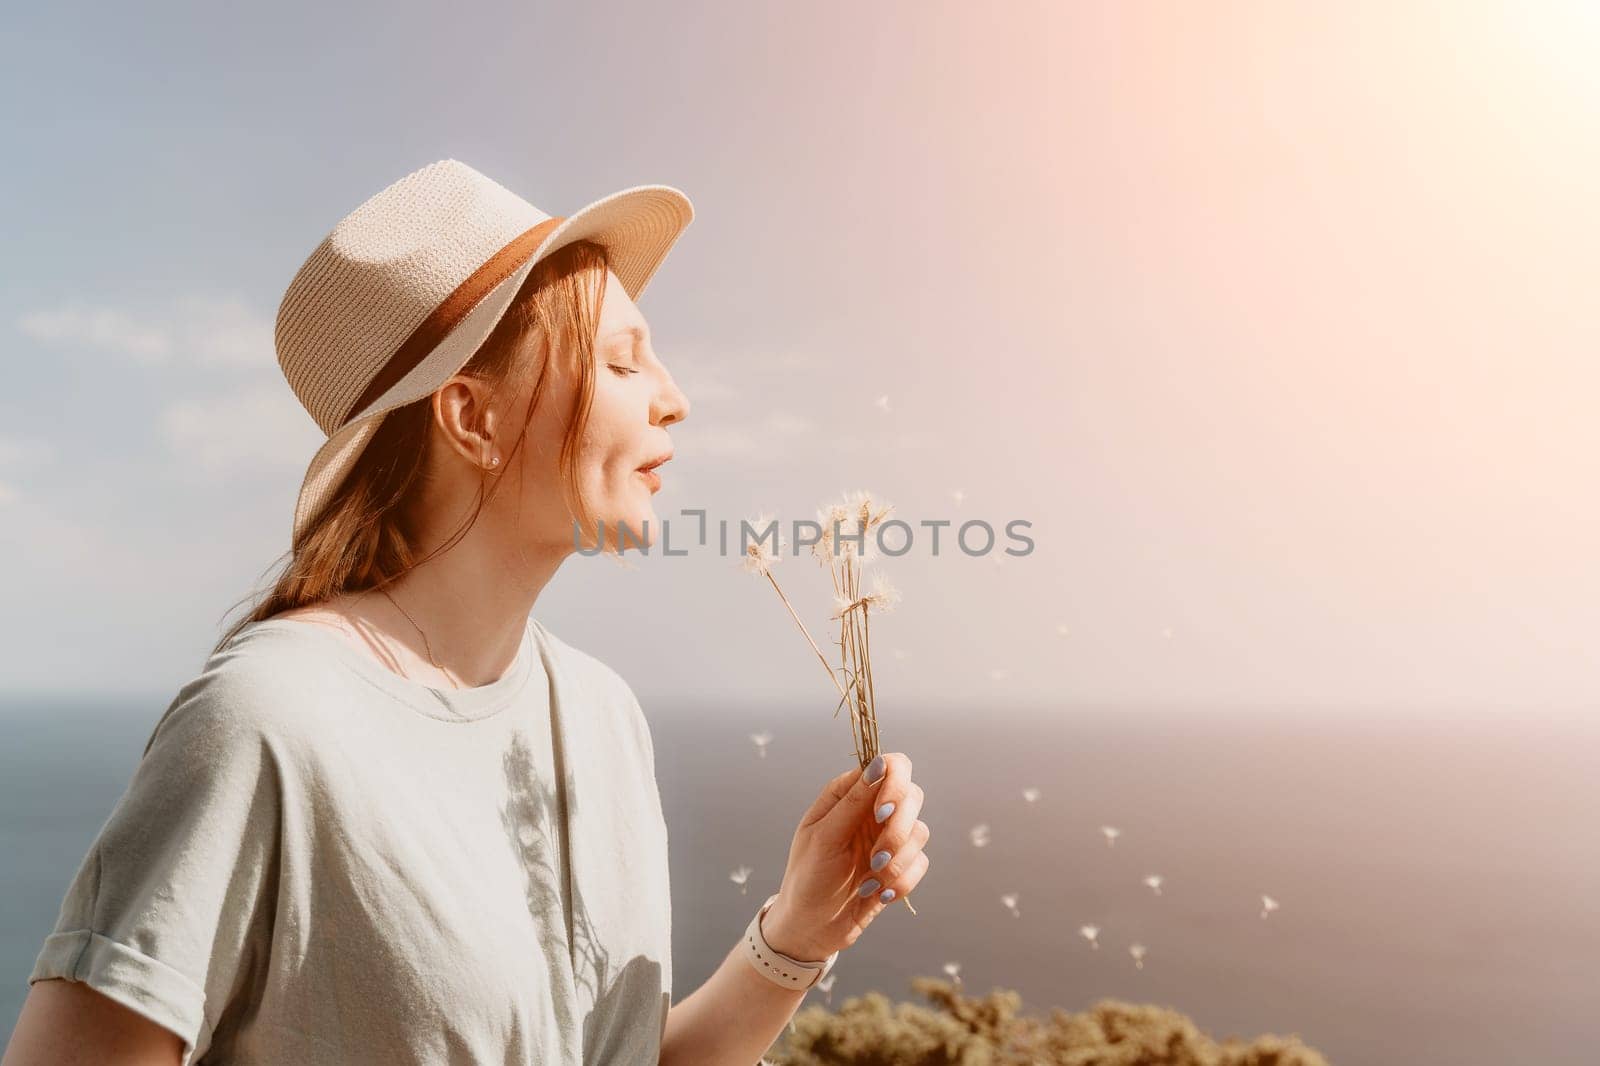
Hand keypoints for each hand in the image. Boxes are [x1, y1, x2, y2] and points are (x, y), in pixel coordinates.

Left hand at [762, 752, 930, 960]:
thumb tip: (880, 763)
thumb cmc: (807, 877)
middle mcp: (872, 811)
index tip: (883, 812)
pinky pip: (920, 863)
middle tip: (876, 857)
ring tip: (870, 882)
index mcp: (848, 794)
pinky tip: (877, 895)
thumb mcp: (823, 837)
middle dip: (898, 830)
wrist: (811, 928)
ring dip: (897, 861)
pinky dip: (901, 882)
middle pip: (913, 796)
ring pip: (920, 832)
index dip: (895, 783)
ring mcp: (887, 837)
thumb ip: (853, 801)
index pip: (891, 766)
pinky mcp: (899, 865)